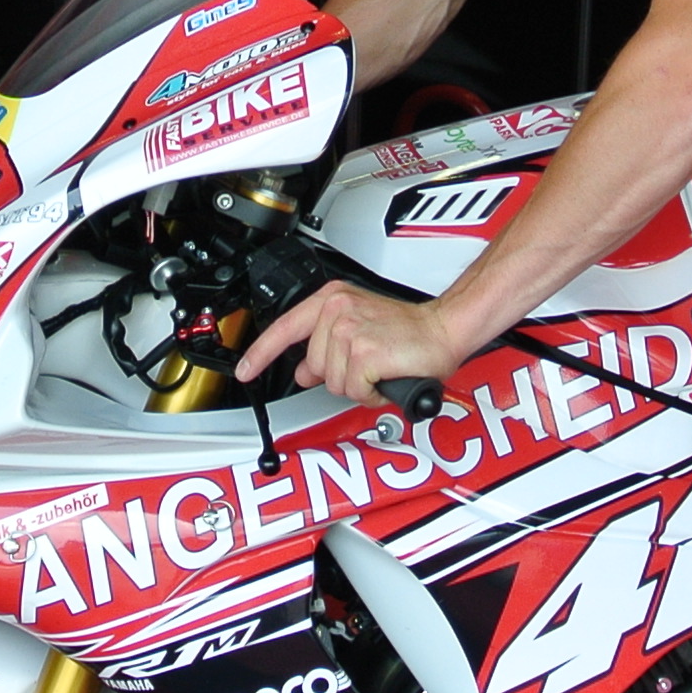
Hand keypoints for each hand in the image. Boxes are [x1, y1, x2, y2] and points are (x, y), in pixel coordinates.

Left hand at [235, 283, 460, 409]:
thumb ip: (325, 349)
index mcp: (333, 299)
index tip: (246, 370)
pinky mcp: (365, 351)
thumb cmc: (409, 333)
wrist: (445, 330)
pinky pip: (355, 390)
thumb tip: (303, 372)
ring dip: (359, 385)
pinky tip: (386, 376)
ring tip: (380, 368)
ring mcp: (351, 329)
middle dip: (340, 377)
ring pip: (333, 382)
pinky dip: (373, 393)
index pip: (285, 328)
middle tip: (369, 366)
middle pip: (314, 367)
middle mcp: (339, 310)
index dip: (261, 354)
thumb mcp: (358, 331)